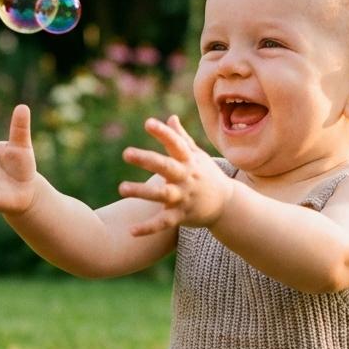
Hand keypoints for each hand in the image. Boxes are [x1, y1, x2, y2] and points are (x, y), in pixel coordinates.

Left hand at [119, 115, 233, 234]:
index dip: (163, 133)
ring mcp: (184, 197)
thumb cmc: (207, 175)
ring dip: (142, 191)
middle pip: (166, 167)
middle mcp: (186, 177)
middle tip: (126, 153)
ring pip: (162, 194)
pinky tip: (131, 231)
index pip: (176, 144)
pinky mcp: (181, 216)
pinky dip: (148, 228)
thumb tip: (170, 118)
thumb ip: (181, 138)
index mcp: (189, 160)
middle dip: (147, 160)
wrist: (227, 204)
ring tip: (122, 188)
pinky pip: (163, 223)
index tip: (148, 123)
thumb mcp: (197, 155)